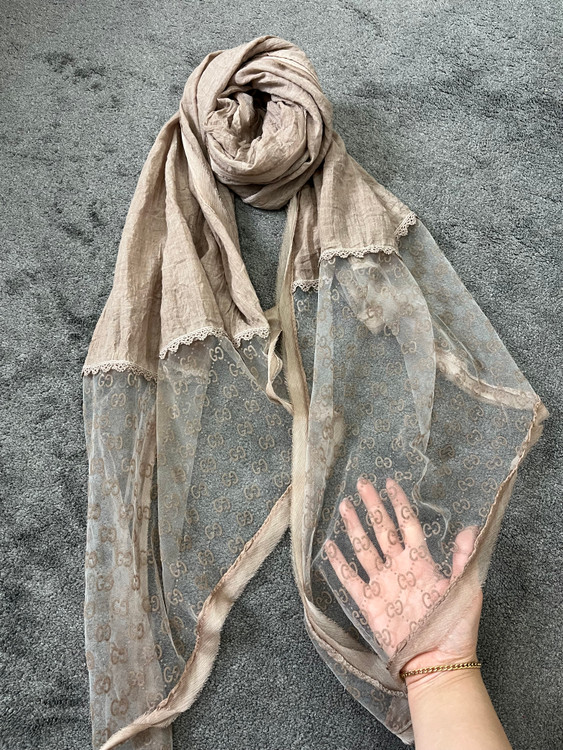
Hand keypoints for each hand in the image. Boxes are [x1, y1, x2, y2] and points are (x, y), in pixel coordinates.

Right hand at [323, 476, 482, 686]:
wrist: (436, 663)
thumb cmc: (455, 628)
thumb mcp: (465, 590)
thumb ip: (464, 560)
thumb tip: (471, 528)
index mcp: (421, 563)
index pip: (407, 525)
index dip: (399, 504)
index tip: (390, 483)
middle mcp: (399, 568)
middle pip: (382, 530)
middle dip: (372, 507)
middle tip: (362, 484)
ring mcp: (383, 584)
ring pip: (364, 549)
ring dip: (354, 527)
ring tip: (344, 506)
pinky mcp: (370, 604)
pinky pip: (351, 580)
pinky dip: (339, 564)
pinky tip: (330, 547)